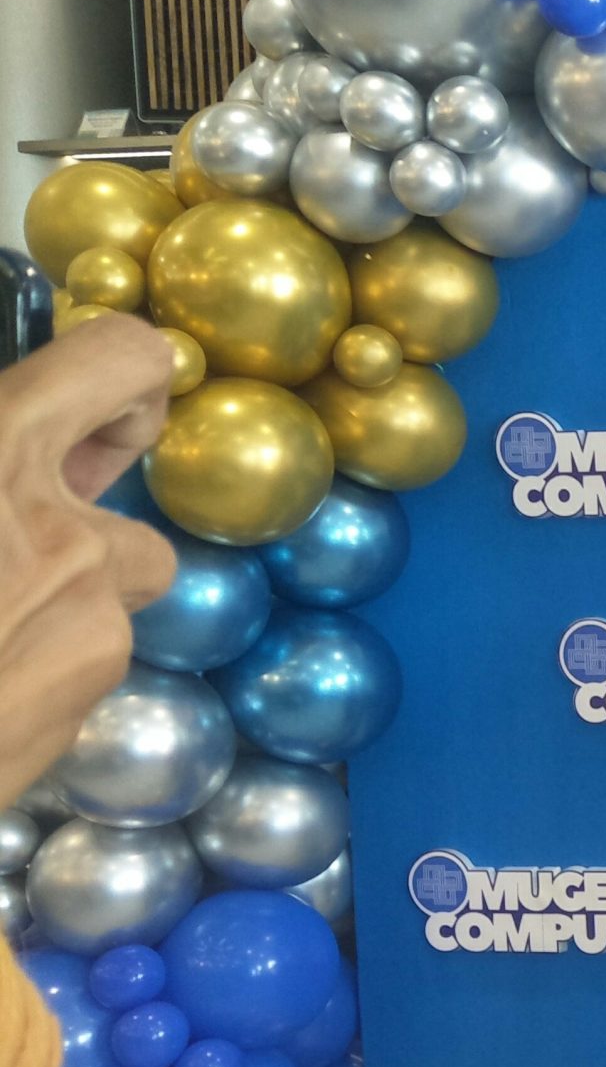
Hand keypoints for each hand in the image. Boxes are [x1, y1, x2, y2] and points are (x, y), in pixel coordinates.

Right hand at [0, 314, 175, 804]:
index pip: (122, 361)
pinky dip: (30, 667)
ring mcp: (87, 628)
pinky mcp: (80, 706)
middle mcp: (62, 536)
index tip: (97, 405)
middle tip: (13, 523)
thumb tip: (9, 439)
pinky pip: (76, 664)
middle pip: (132, 497)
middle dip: (89, 503)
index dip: (123, 377)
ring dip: (52, 599)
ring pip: (104, 594)